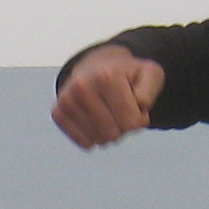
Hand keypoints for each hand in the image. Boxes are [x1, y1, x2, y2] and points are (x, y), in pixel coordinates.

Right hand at [51, 43, 165, 148]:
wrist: (97, 66)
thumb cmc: (127, 75)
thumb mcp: (150, 74)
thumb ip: (151, 89)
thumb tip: (139, 105)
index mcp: (107, 76)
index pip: (131, 123)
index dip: (140, 119)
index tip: (137, 105)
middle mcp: (82, 86)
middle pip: (114, 134)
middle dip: (124, 126)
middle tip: (121, 108)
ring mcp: (67, 99)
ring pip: (98, 140)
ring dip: (109, 132)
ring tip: (109, 111)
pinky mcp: (58, 112)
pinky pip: (84, 142)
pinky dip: (94, 137)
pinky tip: (96, 119)